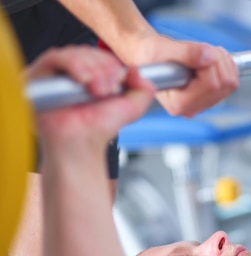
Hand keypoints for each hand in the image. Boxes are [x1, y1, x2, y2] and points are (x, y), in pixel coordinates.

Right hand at [30, 46, 155, 150]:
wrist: (82, 142)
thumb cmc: (100, 128)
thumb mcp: (132, 108)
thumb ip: (145, 89)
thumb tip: (137, 70)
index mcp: (94, 76)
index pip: (103, 55)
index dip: (113, 65)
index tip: (117, 83)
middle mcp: (74, 73)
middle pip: (90, 52)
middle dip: (104, 69)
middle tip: (106, 91)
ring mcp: (57, 73)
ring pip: (76, 52)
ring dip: (93, 69)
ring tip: (96, 91)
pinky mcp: (40, 76)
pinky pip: (56, 57)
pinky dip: (74, 65)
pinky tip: (83, 80)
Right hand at [122, 34, 238, 116]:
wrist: (149, 58)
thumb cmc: (150, 56)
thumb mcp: (161, 49)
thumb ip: (186, 53)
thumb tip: (210, 56)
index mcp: (178, 104)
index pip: (210, 85)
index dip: (209, 63)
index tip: (198, 51)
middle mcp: (191, 109)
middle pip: (224, 84)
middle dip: (218, 61)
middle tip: (202, 50)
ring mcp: (202, 105)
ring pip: (230, 84)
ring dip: (223, 62)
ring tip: (205, 54)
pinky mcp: (210, 98)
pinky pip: (231, 83)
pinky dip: (226, 66)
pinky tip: (212, 59)